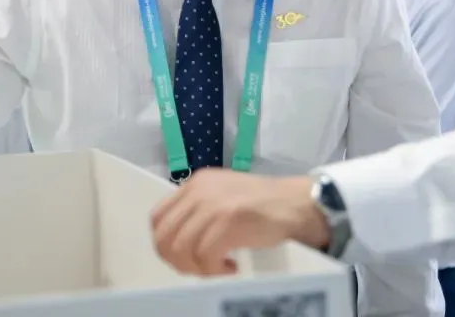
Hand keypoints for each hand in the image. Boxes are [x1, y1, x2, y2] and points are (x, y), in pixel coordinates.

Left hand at [150, 169, 329, 275]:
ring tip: (217, 269)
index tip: (184, 258)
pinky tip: (231, 267)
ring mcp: (213, 204)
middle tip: (200, 269)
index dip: (165, 244)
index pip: (158, 217)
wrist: (296, 203)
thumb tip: (179, 243)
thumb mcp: (224, 196)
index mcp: (196, 183)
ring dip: (197, 268)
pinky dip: (214, 270)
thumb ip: (200, 210)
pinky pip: (205, 256)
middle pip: (164, 236)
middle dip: (178, 262)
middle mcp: (199, 190)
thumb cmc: (264, 205)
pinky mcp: (228, 220)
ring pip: (181, 249)